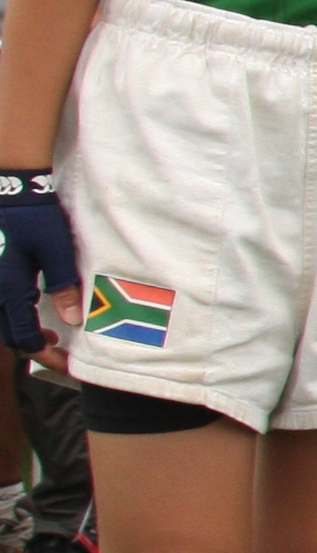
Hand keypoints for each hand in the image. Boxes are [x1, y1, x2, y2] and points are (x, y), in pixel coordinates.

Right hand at [0, 169, 79, 355]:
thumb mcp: (56, 251)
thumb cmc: (33, 218)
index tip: (63, 362)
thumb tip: (73, 321)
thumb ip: (64, 287)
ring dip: (21, 331)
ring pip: (0, 320)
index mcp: (8, 289)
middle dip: (32, 347)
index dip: (43, 354)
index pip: (22, 337)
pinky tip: (30, 307)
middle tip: (57, 349)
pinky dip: (13, 314)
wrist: (8, 190)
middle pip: (8, 334)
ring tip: (46, 333)